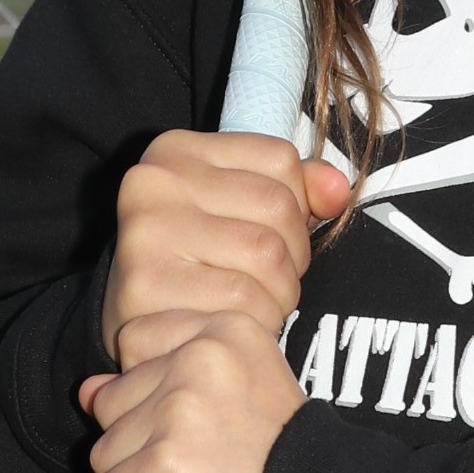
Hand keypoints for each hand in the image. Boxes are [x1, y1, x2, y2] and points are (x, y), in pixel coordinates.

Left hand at [80, 312, 305, 472]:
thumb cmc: (285, 458)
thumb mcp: (246, 388)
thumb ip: (169, 373)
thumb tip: (88, 390)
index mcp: (224, 330)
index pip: (135, 340)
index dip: (151, 390)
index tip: (191, 422)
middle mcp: (198, 360)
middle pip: (114, 400)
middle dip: (140, 440)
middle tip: (195, 465)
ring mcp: (177, 412)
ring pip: (106, 451)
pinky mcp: (161, 466)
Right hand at [103, 130, 350, 370]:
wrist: (135, 322)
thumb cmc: (198, 258)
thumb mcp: (240, 208)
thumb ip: (297, 189)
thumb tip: (338, 191)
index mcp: (177, 150)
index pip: (281, 161)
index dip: (295, 207)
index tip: (267, 233)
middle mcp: (154, 182)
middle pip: (278, 208)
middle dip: (291, 256)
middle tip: (265, 280)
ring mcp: (145, 233)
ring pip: (268, 257)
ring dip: (279, 294)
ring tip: (253, 302)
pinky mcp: (145, 287)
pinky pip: (245, 304)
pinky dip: (258, 322)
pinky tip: (234, 322)